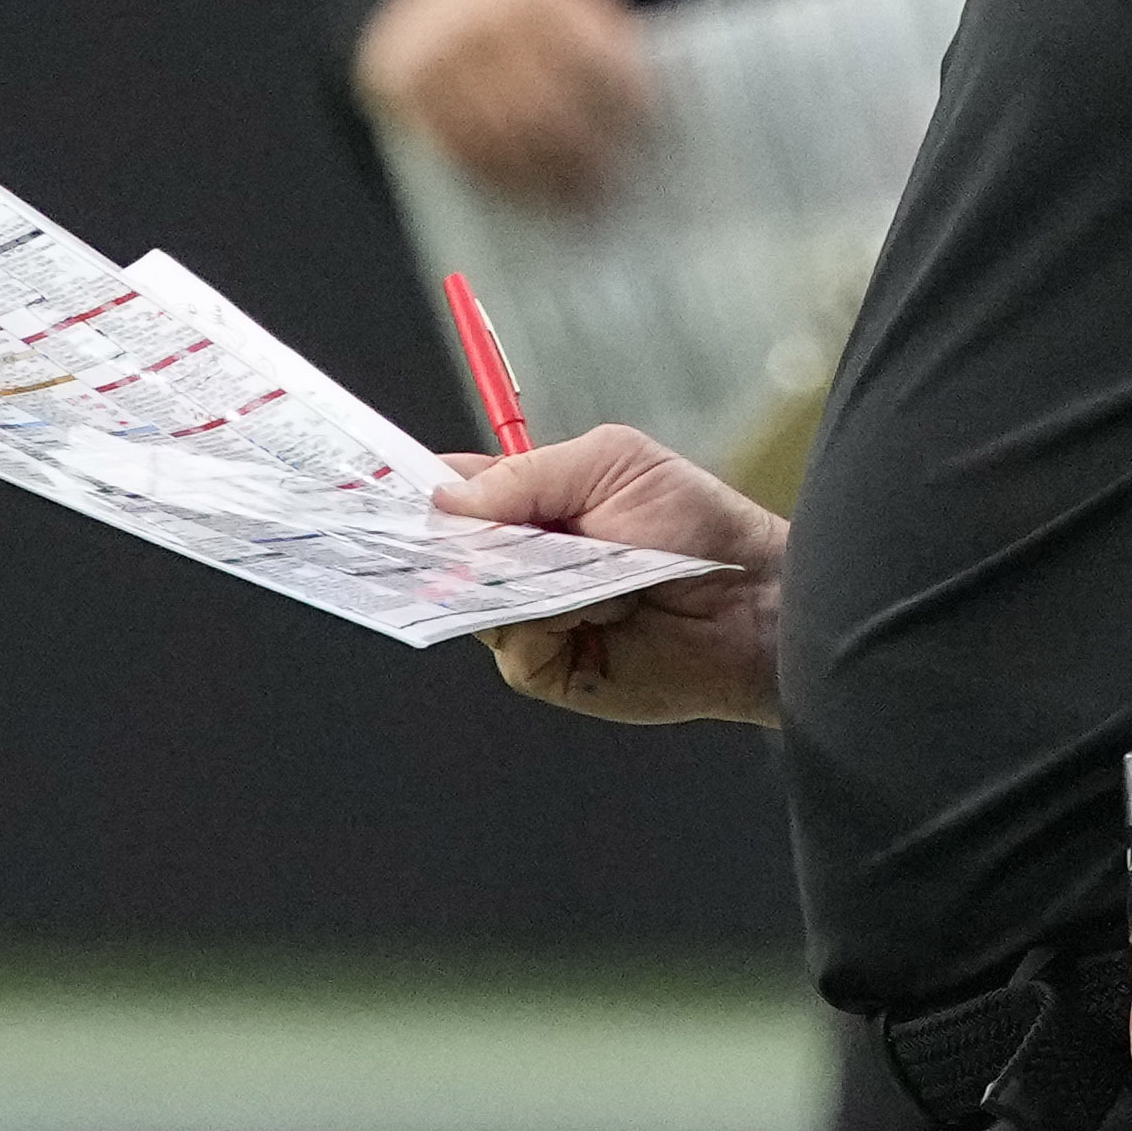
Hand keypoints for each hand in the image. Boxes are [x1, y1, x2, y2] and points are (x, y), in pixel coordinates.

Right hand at [356, 0, 654, 203]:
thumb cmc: (510, 1)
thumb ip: (591, 38)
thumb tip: (640, 119)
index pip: (594, 53)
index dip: (624, 97)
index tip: (647, 131)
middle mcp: (480, 20)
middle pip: (545, 106)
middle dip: (581, 154)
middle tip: (609, 187)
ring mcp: (436, 56)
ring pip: (498, 138)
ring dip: (539, 179)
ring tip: (572, 201)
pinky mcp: (402, 87)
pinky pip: (456, 146)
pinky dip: (495, 176)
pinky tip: (524, 190)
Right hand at [441, 425, 789, 724]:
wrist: (753, 603)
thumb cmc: (698, 525)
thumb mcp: (613, 464)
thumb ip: (528, 475)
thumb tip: (448, 498)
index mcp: (531, 503)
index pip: (454, 496)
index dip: (418, 493)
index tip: (378, 488)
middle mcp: (519, 564)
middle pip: (444, 555)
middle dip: (435, 543)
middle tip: (436, 530)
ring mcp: (529, 617)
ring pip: (470, 601)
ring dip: (507, 579)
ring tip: (565, 562)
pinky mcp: (546, 666)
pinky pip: (512, 644)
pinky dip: (543, 621)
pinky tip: (594, 607)